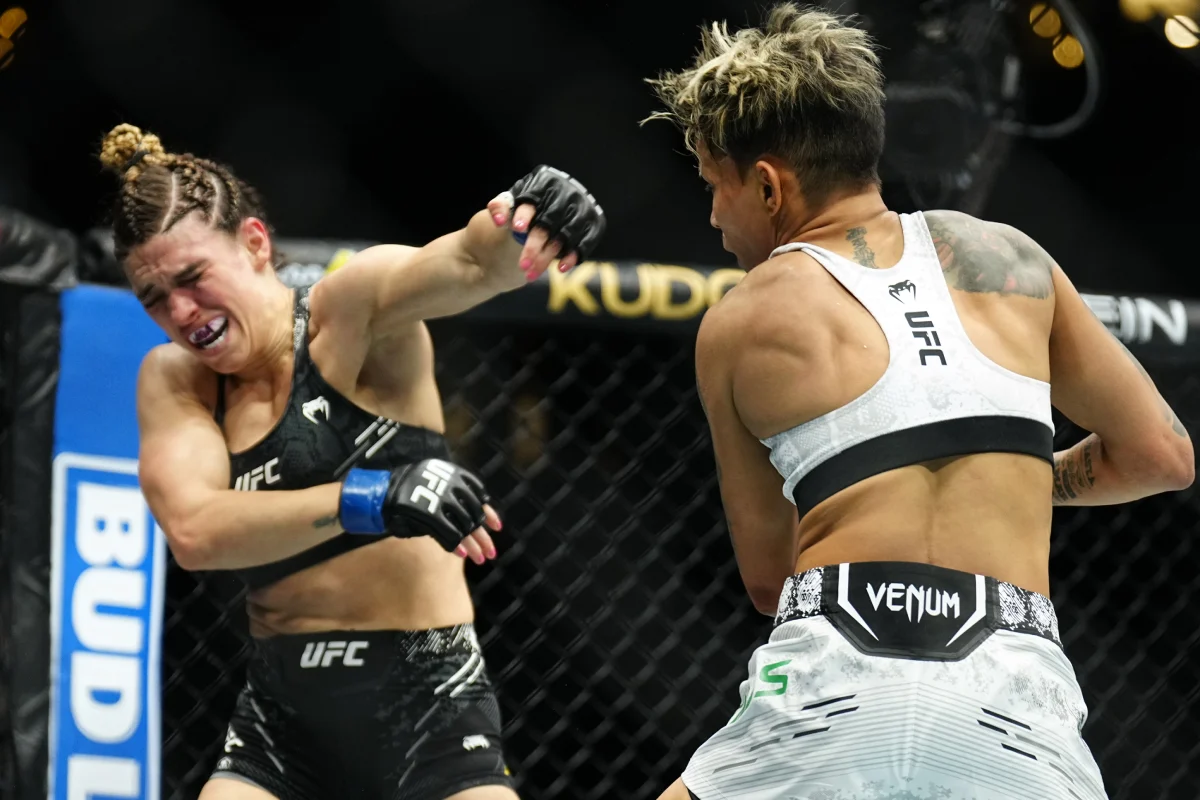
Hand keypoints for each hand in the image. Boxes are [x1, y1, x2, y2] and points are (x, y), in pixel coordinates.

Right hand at [338, 459, 501, 563]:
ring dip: (474, 544)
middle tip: (491, 552)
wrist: (377, 494)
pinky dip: (456, 544)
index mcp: (451, 474)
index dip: (488, 513)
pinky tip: (461, 554)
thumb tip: (477, 519)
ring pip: (464, 525)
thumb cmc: (404, 493)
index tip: (497, 527)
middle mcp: (448, 484)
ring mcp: (438, 498)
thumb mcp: (431, 490)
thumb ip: (451, 500)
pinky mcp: (428, 513)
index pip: (478, 494)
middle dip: (483, 536)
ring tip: (480, 558)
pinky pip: (448, 532)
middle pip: (473, 513)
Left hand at [486, 165, 605, 281]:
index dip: (525, 215)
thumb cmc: (530, 202)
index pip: (533, 200)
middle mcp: (566, 193)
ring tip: (530, 275)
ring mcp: (581, 209)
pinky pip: (585, 242)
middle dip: (534, 246)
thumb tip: (498, 220)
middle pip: (548, 223)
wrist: (560, 198)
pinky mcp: (593, 224)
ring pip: (564, 237)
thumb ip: (501, 206)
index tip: (517, 229)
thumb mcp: (513, 199)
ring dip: (547, 258)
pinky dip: (572, 256)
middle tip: (521, 266)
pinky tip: (561, 268)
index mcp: (544, 183)